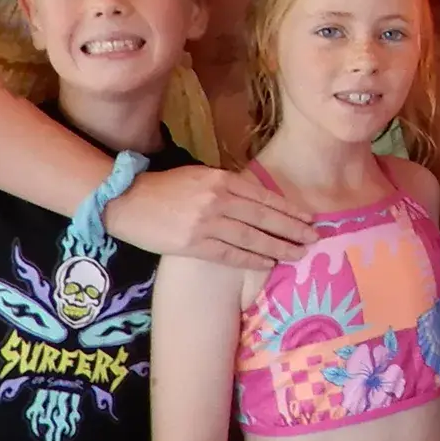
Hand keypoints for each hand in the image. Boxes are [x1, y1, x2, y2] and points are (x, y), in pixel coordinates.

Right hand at [104, 165, 314, 268]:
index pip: (263, 196)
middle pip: (264, 217)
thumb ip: (227, 186)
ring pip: (251, 237)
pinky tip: (269, 264)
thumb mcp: (199, 176)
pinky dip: (251, 260)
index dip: (288, 209)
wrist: (126, 200)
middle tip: (314, 238)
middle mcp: (217, 199)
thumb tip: (256, 200)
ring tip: (298, 254)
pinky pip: (229, 254)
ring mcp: (205, 223)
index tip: (308, 218)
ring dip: (278, 247)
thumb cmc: (164, 188)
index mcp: (221, 179)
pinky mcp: (193, 244)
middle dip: (292, 229)